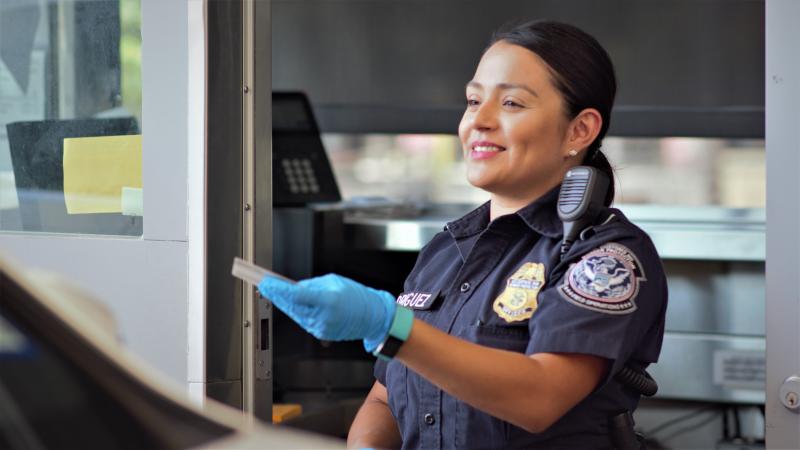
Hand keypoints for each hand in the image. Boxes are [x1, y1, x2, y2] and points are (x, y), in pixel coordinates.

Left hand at [256, 274, 396, 350]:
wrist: (372, 317)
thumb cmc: (356, 296)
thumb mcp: (334, 281)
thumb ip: (312, 285)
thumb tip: (293, 288)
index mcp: (328, 300)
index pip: (296, 295)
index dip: (278, 290)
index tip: (266, 283)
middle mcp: (323, 316)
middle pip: (292, 306)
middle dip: (277, 296)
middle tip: (265, 286)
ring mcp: (322, 327)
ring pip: (295, 314)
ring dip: (285, 304)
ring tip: (276, 292)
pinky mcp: (321, 333)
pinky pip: (304, 321)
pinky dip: (297, 312)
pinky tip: (292, 304)